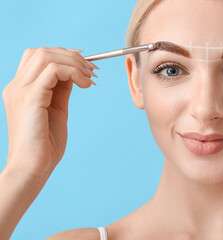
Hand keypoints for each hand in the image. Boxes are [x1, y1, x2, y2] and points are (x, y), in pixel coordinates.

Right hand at [2, 47, 98, 178]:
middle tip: (92, 70)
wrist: (33, 168)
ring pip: (47, 56)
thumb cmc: (45, 144)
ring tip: (90, 78)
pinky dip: (73, 73)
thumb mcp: (57, 110)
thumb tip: (74, 73)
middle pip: (42, 52)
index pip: (38, 57)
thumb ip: (61, 90)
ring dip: (74, 63)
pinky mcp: (30, 98)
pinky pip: (53, 71)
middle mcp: (17, 86)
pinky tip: (85, 85)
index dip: (63, 54)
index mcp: (21, 89)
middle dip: (72, 56)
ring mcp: (21, 90)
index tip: (85, 63)